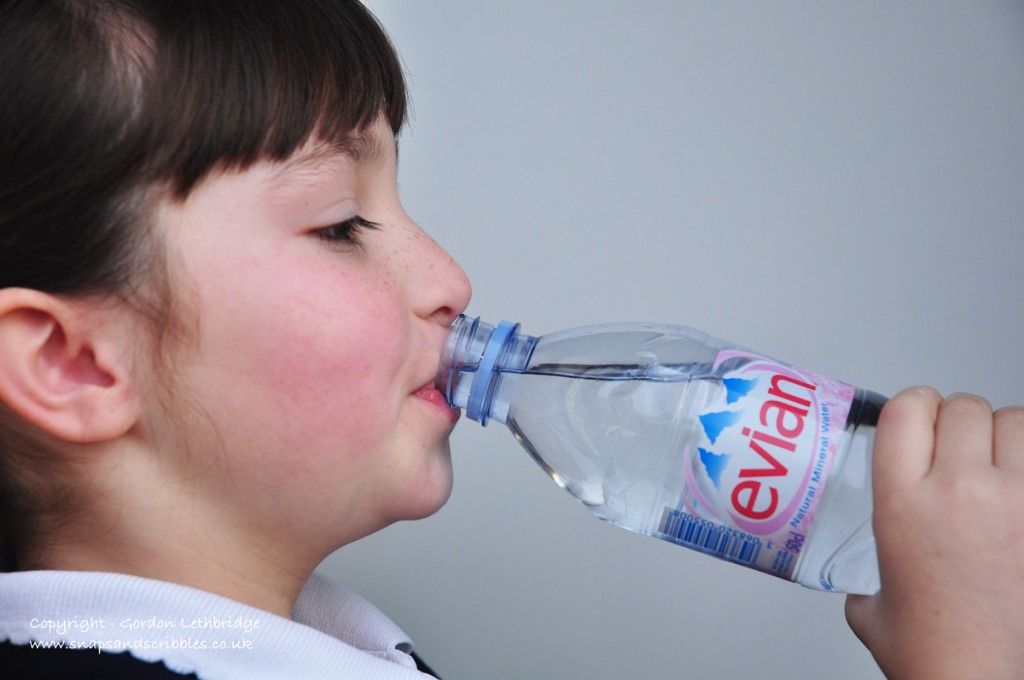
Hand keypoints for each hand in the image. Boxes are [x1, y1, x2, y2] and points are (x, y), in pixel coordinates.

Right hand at [845, 387, 1023, 679]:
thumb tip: (872, 583)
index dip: (914, 405)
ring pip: (1015, 421)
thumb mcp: (872, 606)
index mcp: (902, 501)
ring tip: (999, 465)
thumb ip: (867, 578)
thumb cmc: (935, 651)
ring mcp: (1015, 500)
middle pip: (962, 407)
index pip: (906, 407)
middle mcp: (958, 490)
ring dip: (1005, 436)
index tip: (918, 418)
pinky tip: (1020, 488)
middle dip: (959, 421)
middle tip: (959, 448)